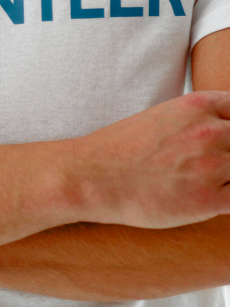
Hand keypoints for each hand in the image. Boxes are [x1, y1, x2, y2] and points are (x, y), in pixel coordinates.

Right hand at [73, 91, 229, 228]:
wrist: (90, 177)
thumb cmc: (120, 149)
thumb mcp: (162, 117)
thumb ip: (198, 121)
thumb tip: (223, 134)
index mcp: (197, 106)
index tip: (221, 142)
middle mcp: (210, 132)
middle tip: (204, 165)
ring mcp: (211, 166)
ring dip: (228, 178)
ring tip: (203, 183)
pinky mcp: (208, 200)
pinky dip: (227, 200)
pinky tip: (206, 200)